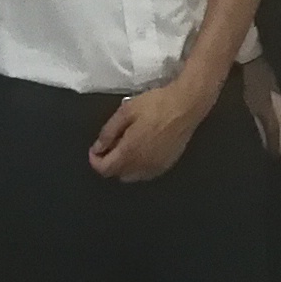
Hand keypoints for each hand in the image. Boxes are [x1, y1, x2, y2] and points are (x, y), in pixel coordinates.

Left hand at [90, 75, 211, 181]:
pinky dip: (139, 167)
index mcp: (129, 152)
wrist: (186, 106)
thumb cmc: (156, 105)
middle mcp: (142, 165)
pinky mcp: (167, 164)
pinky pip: (147, 173)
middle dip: (109, 163)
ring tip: (127, 146)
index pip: (105, 169)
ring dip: (124, 166)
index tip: (95, 149)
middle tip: (111, 144)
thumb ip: (108, 132)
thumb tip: (98, 147)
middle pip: (117, 174)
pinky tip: (142, 150)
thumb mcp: (126, 111)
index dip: (95, 160)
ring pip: (132, 176)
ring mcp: (156, 167)